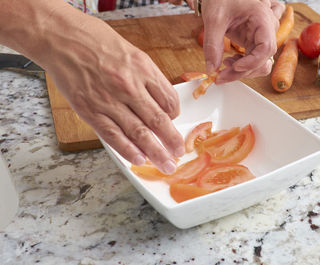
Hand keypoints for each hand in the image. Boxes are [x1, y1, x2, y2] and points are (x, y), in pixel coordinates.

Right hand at [43, 9, 183, 173]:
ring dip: (155, 152)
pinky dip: (128, 150)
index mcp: (144, 69)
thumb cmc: (95, 41)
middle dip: (172, 141)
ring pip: (139, 133)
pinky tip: (139, 160)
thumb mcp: (132, 52)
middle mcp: (130, 87)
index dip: (175, 115)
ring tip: (166, 165)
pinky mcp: (90, 111)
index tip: (174, 122)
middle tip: (179, 153)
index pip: (169, 100)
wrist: (61, 38)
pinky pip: (113, 135)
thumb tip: (158, 101)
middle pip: (158, 121)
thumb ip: (147, 78)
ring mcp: (109, 101)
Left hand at [201, 0, 284, 83]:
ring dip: (243, 71)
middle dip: (242, 72)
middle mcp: (266, 29)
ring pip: (260, 64)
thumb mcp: (214, 18)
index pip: (266, 48)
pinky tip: (228, 61)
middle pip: (263, 60)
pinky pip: (253, 60)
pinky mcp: (253, 42)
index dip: (252, 62)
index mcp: (262, 18)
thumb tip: (212, 69)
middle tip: (221, 76)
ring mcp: (261, 37)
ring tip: (224, 66)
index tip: (235, 68)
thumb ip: (212, 45)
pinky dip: (242, 66)